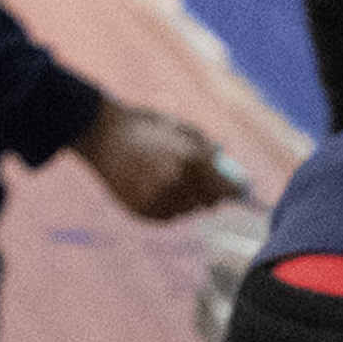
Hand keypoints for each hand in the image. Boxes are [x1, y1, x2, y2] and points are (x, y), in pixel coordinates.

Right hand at [75, 102, 236, 222]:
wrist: (101, 134)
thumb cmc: (143, 126)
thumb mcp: (179, 128)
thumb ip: (206, 147)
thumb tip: (224, 161)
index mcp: (191, 161)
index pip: (227, 188)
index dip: (237, 191)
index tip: (242, 192)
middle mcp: (177, 185)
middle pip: (209, 203)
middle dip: (211, 193)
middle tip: (204, 181)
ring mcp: (158, 201)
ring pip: (187, 210)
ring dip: (188, 199)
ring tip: (171, 179)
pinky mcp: (142, 212)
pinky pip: (166, 215)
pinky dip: (167, 205)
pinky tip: (154, 187)